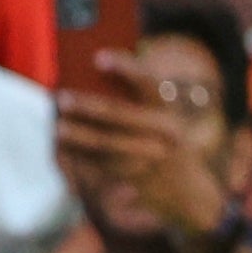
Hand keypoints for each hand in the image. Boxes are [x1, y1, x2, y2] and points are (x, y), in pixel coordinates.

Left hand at [54, 54, 232, 240]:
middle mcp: (164, 136)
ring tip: (59, 128)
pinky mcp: (138, 181)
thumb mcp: (165, 125)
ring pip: (108, 145)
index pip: (148, 83)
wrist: (191, 196)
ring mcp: (152, 160)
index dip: (125, 68)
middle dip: (89, 105)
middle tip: (62, 97)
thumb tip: (92, 83)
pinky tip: (66, 151)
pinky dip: (83, 159)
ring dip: (80, 136)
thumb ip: (138, 106)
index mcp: (169, 114)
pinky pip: (104, 168)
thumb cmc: (168, 149)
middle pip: (120, 115)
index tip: (99, 56)